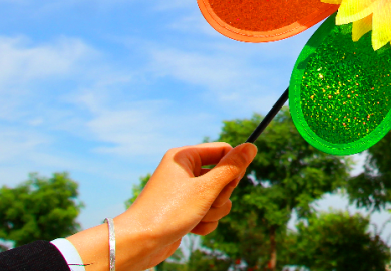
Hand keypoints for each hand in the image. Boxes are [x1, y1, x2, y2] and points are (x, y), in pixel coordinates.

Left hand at [67, 142, 255, 270]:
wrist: (140, 243)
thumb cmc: (169, 212)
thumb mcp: (206, 189)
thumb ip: (231, 168)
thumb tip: (251, 146)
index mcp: (184, 156)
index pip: (223, 150)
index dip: (232, 167)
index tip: (232, 183)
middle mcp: (184, 171)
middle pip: (223, 176)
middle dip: (221, 194)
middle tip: (209, 202)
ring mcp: (184, 192)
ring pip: (218, 197)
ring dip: (214, 211)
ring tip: (198, 218)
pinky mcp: (185, 210)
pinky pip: (208, 212)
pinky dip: (206, 222)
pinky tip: (192, 228)